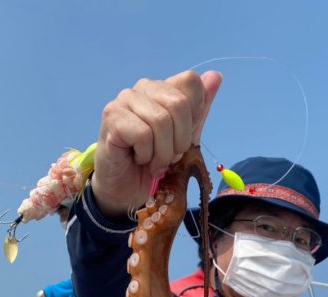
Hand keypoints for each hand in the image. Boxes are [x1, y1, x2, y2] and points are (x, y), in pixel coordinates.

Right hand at [92, 69, 221, 217]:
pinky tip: (138, 159)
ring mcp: (124, 100)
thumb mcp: (184, 138)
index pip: (190, 82)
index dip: (193, 116)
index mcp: (162, 88)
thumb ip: (199, 110)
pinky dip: (146, 155)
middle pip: (179, 103)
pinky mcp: (112, 118)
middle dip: (180, 140)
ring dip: (162, 152)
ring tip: (153, 162)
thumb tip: (216, 76)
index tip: (180, 138)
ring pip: (161, 121)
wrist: (126, 189)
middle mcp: (143, 88)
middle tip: (168, 156)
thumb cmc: (153, 163)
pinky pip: (143, 135)